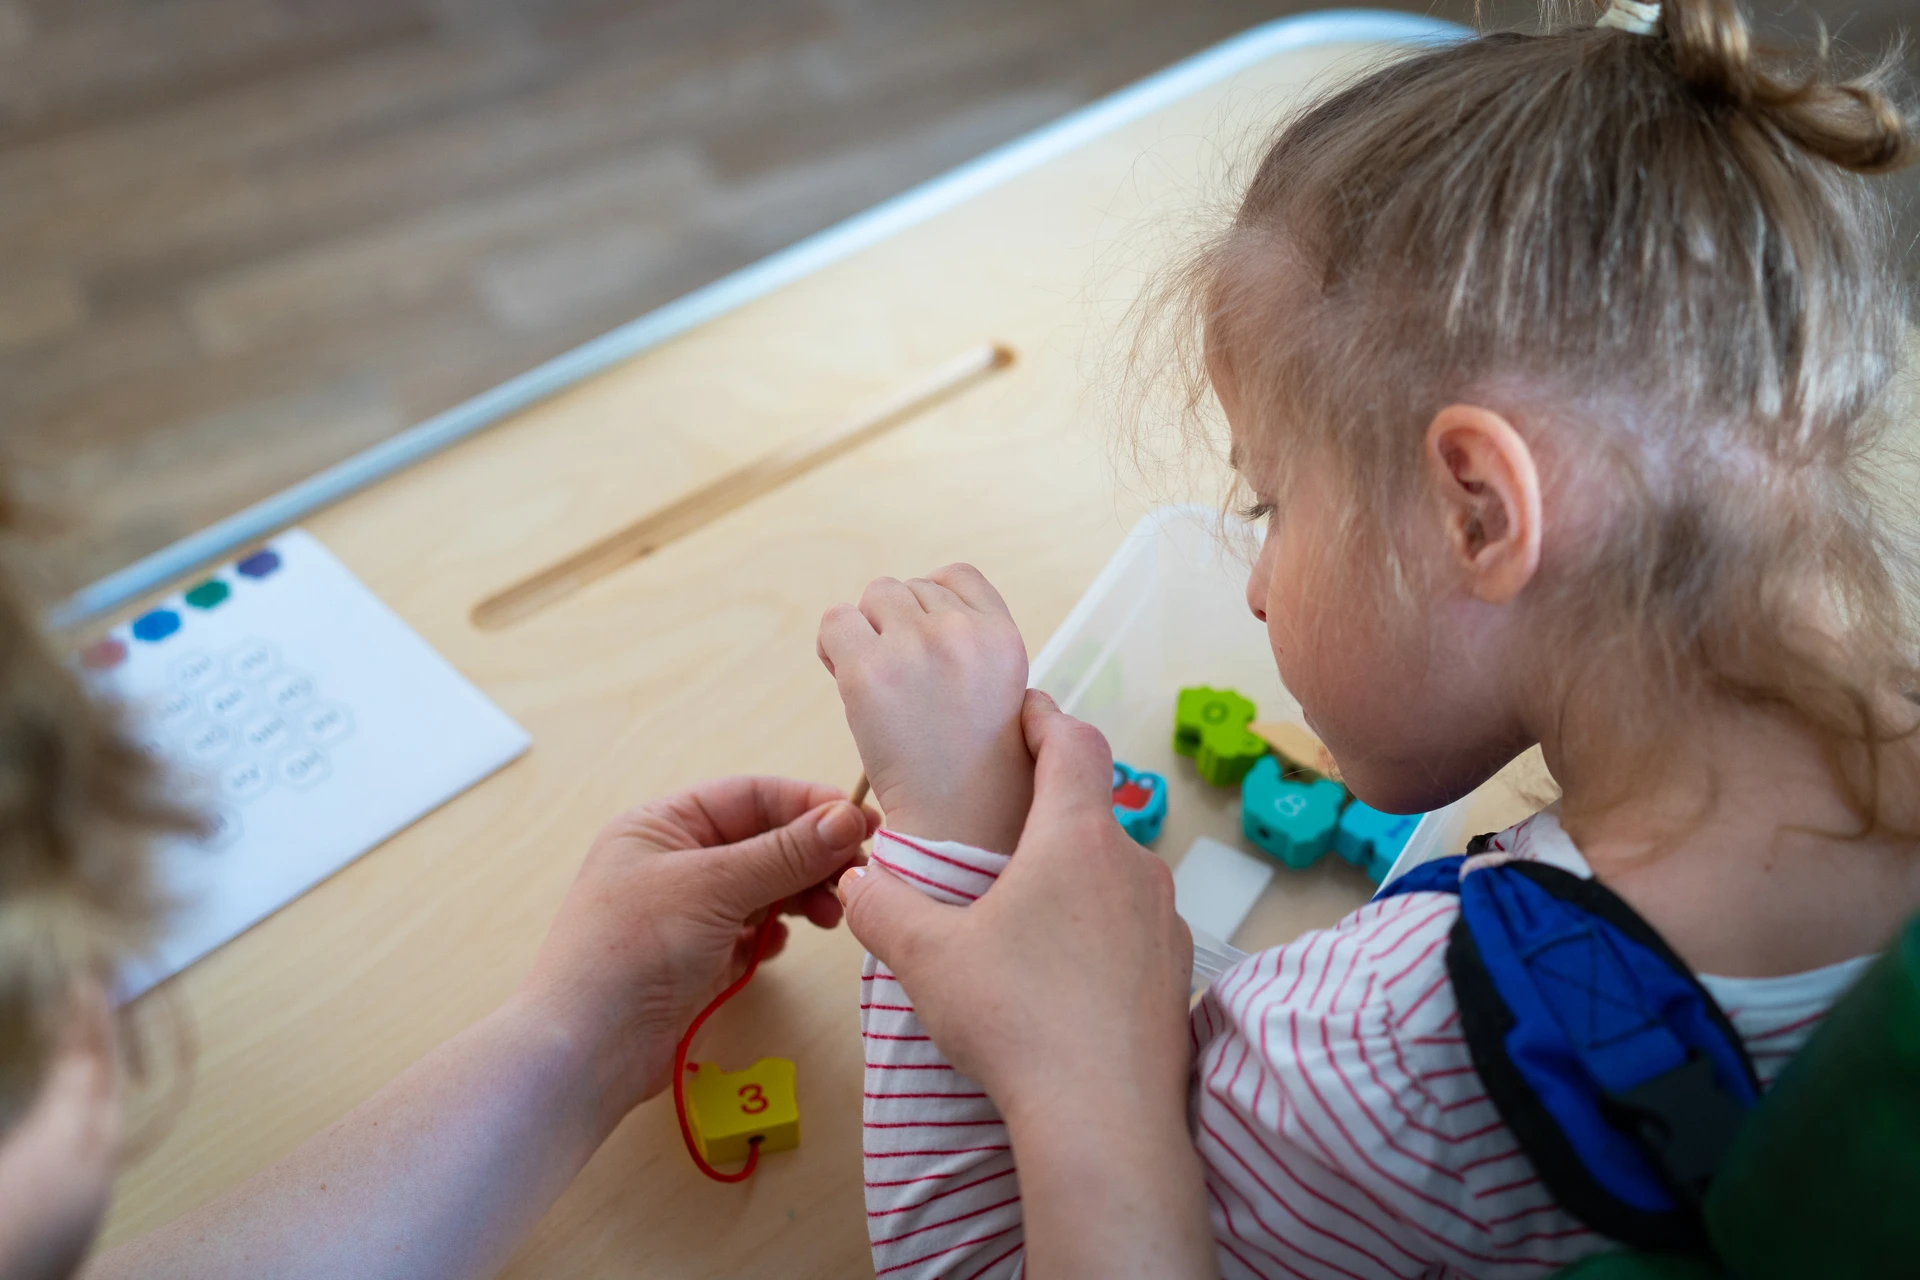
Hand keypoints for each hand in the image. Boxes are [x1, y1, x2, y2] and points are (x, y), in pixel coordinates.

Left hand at [517, 777, 874, 1132]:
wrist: (586, 1052)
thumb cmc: (633, 950)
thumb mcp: (712, 887)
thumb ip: (784, 853)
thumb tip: (847, 818)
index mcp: (663, 825)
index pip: (751, 797)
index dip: (809, 806)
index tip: (863, 825)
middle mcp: (675, 862)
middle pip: (764, 842)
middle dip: (811, 857)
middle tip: (856, 878)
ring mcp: (687, 913)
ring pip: (763, 888)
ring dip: (800, 896)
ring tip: (828, 917)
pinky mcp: (698, 959)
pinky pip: (752, 932)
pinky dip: (772, 934)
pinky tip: (776, 945)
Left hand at [817, 563, 1032, 852]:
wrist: (960, 825)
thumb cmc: (978, 772)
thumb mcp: (1002, 694)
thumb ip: (970, 648)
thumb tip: (918, 614)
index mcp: (1004, 635)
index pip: (957, 575)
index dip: (932, 604)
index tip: (922, 646)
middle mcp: (962, 631)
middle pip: (907, 588)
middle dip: (895, 625)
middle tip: (896, 680)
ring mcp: (915, 646)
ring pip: (872, 597)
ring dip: (865, 633)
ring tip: (874, 682)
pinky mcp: (870, 671)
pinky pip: (835, 622)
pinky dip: (833, 648)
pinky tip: (848, 683)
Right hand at [837, 690, 1192, 1125]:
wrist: (1104, 1121)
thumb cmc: (1015, 1019)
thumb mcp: (926, 958)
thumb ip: (883, 907)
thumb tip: (854, 881)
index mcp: (1077, 838)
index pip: (1074, 744)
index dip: (1045, 719)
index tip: (1021, 714)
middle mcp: (1135, 867)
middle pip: (1094, 813)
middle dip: (1048, 815)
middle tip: (1003, 830)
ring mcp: (1167, 924)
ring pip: (1116, 878)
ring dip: (1075, 881)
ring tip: (1025, 916)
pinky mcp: (1178, 977)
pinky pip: (1136, 934)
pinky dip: (1101, 937)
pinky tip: (1063, 979)